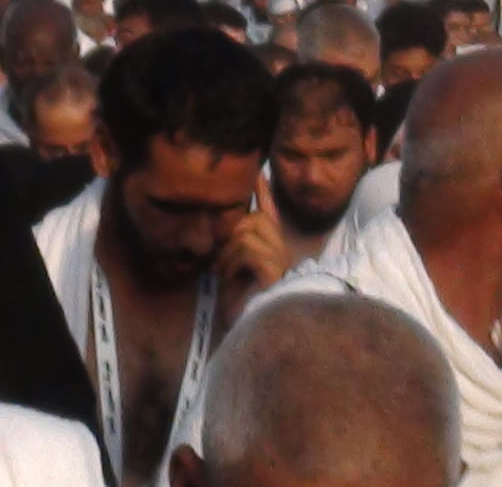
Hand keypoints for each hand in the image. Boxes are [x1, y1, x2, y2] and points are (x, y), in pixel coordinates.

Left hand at [217, 170, 292, 294]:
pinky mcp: (276, 273)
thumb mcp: (229, 266)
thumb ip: (231, 244)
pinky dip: (232, 261)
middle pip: (255, 219)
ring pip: (249, 232)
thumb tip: (221, 221)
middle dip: (232, 232)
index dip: (264, 193)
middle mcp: (281, 252)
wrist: (244, 327)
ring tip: (223, 271)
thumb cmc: (237, 300)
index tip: (259, 173)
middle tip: (220, 257)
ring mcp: (281, 262)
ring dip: (228, 251)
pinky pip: (249, 250)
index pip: (269, 213)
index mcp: (270, 248)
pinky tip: (229, 277)